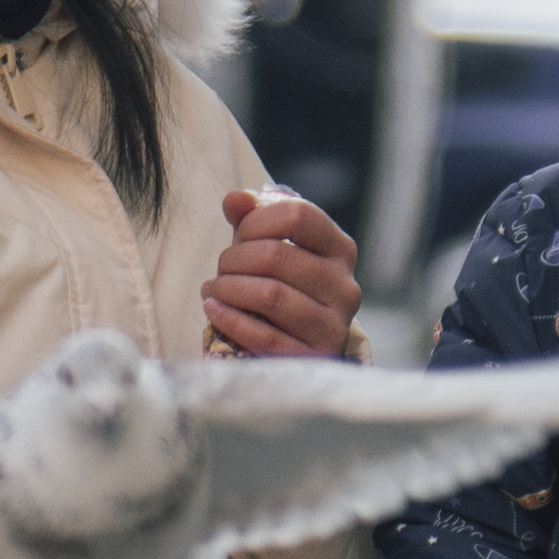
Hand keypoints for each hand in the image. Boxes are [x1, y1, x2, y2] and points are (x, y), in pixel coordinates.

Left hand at [202, 188, 361, 357]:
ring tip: (213, 289)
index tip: (239, 234)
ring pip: (271, 295)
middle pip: (277, 256)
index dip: (257, 220)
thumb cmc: (282, 286)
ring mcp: (333, 326)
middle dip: (234, 259)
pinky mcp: (313, 358)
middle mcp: (345, 286)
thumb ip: (252, 218)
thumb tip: (235, 200)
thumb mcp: (271, 247)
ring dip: (229, 288)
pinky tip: (213, 309)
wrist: (300, 346)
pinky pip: (265, 337)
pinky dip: (231, 320)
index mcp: (341, 250)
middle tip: (220, 268)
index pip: (298, 215)